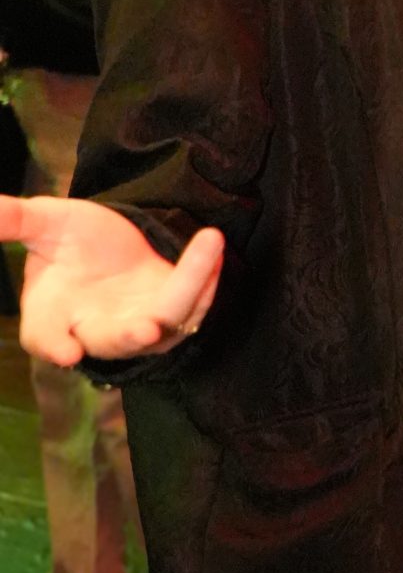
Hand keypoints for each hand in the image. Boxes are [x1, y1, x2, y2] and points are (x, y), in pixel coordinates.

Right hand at [0, 195, 224, 366]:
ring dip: (190, 287)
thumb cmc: (69, 243)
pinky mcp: (176, 310)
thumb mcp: (44, 224)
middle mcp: (97, 331)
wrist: (109, 246)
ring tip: (208, 250)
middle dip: (130, 336)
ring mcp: (141, 324)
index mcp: (53, 317)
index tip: (66, 352)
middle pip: (114, 341)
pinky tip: (212, 244)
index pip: (46, 337)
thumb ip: (17, 220)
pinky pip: (195, 299)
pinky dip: (205, 273)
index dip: (54, 345)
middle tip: (145, 329)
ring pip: (168, 317)